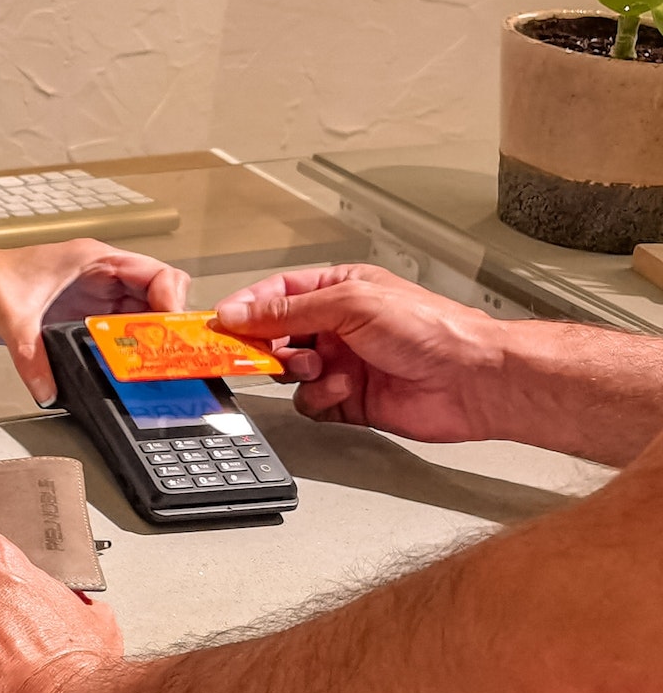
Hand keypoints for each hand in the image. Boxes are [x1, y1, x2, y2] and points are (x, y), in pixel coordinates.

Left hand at [0, 228, 189, 404]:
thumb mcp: (9, 315)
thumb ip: (30, 354)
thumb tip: (48, 389)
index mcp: (93, 260)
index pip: (155, 274)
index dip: (171, 301)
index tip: (169, 332)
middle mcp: (97, 279)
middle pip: (155, 302)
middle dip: (166, 331)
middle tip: (168, 361)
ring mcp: (88, 301)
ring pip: (137, 323)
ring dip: (145, 346)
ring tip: (151, 373)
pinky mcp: (74, 322)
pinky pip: (111, 339)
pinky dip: (121, 356)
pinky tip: (122, 375)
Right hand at [213, 265, 506, 442]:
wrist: (472, 381)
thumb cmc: (432, 331)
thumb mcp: (350, 304)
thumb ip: (289, 309)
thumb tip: (241, 310)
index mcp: (340, 290)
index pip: (277, 293)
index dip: (246, 307)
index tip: (220, 324)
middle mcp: (338, 326)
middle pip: (275, 335)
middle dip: (267, 346)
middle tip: (262, 354)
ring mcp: (342, 364)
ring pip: (289, 372)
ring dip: (298, 372)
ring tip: (321, 368)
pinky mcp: (348, 400)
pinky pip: (310, 402)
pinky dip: (319, 398)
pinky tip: (343, 389)